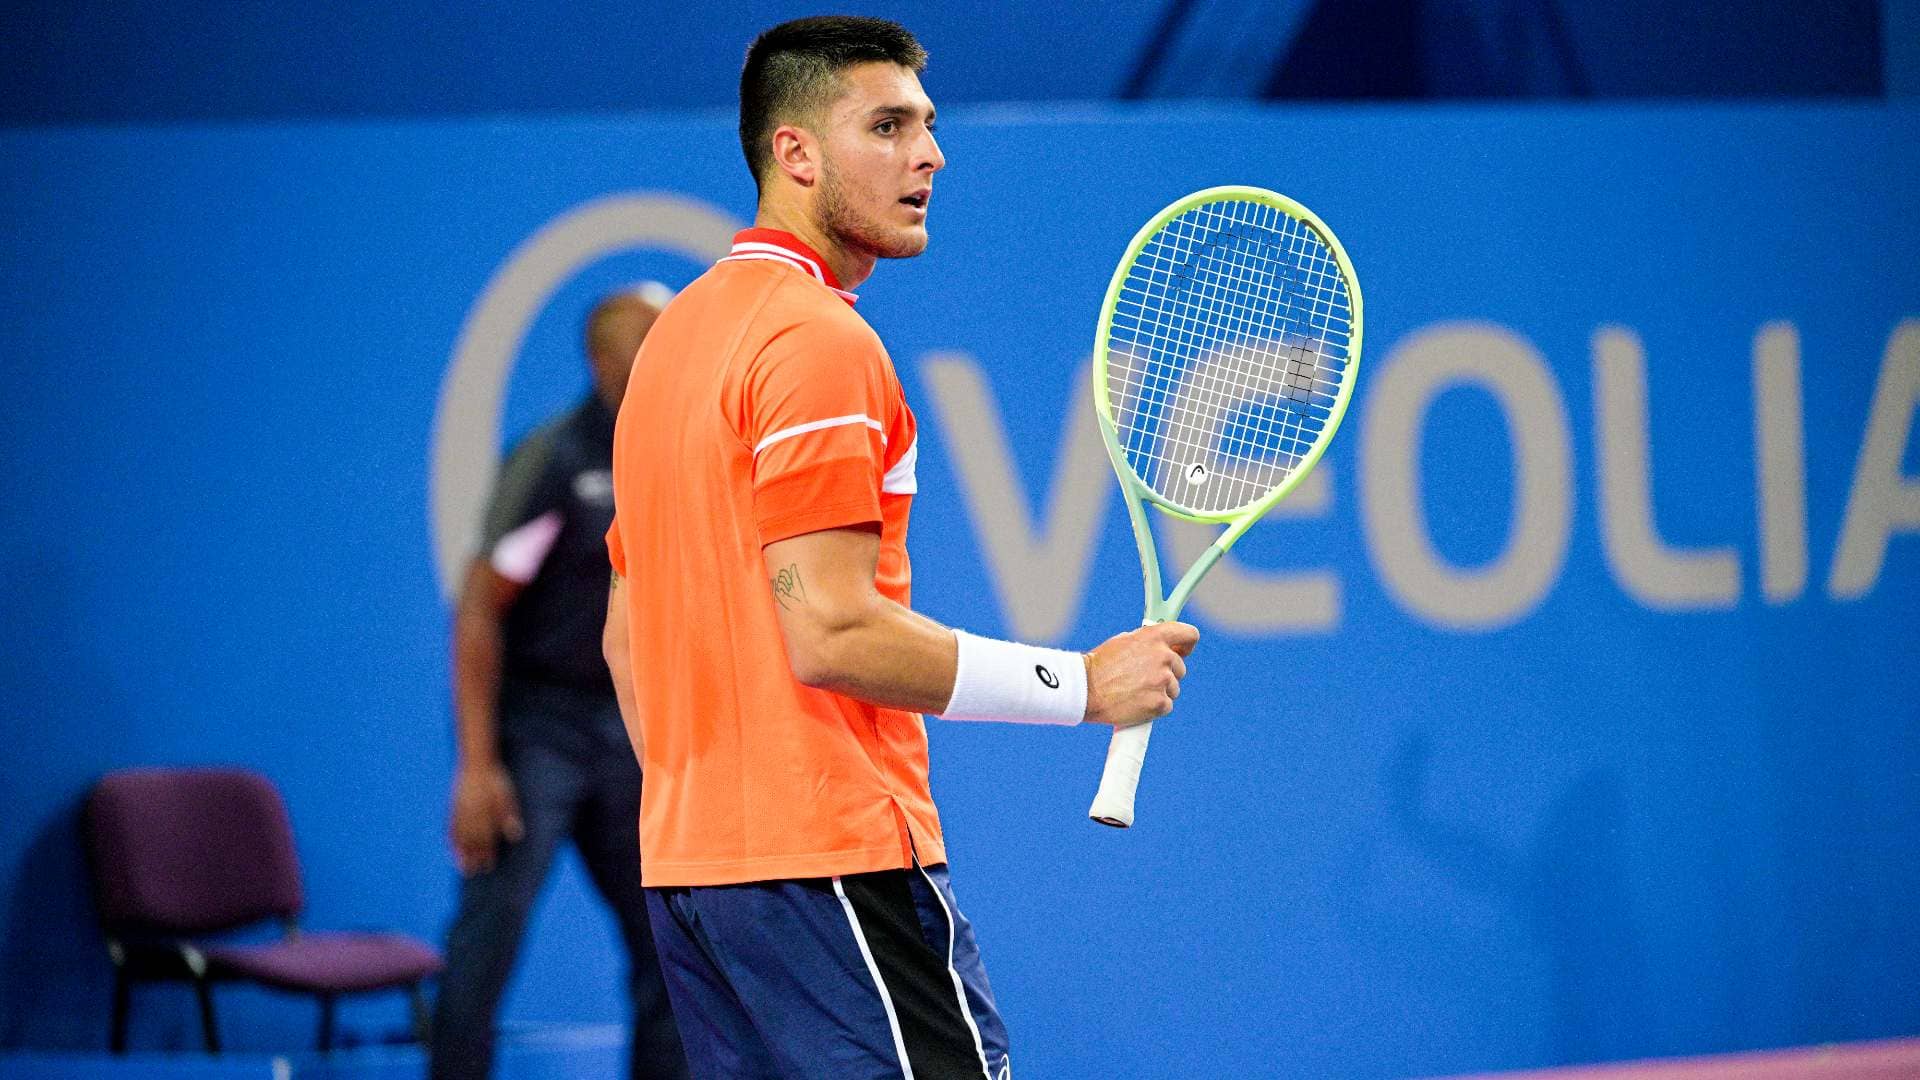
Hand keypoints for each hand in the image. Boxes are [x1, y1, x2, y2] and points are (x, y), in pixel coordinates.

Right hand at [449, 761, 523, 874]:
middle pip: (472, 839)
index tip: (489, 865)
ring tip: (463, 868)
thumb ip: (510, 815)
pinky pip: (450, 827)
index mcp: (484, 811)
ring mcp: (459, 811)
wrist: (475, 761)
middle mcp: (470, 813)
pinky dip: (451, 840)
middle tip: (476, 872)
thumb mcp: (506, 794)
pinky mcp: (453, 807)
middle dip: (474, 857)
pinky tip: (452, 849)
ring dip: (461, 853)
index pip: (486, 837)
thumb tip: (516, 836)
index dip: (487, 852)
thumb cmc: (495, 779)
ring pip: (460, 836)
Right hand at [1083, 622, 1198, 726]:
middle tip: (1145, 678)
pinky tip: (1136, 703)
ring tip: (1135, 691)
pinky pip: (1166, 705)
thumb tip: (1161, 646)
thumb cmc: (1099, 666)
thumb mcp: (1123, 642)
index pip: (1189, 635)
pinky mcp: (1159, 703)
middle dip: (1166, 673)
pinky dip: (1154, 707)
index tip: (1183, 650)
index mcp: (1154, 637)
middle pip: (1180, 667)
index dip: (1187, 644)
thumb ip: (1147, 642)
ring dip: (1159, 691)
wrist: (1085, 690)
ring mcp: (1162, 681)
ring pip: (1173, 688)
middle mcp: (1162, 657)